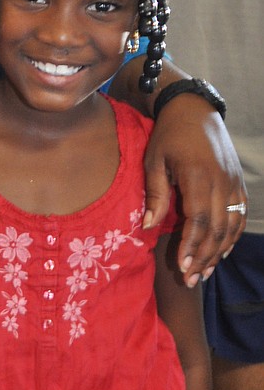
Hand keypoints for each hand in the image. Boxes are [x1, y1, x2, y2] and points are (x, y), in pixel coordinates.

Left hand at [143, 97, 246, 285]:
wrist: (194, 109)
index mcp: (198, 176)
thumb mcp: (154, 160)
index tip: (182, 267)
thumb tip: (149, 226)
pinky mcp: (238, 181)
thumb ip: (154, 193)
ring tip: (204, 272)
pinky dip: (233, 235)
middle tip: (190, 280)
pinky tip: (222, 251)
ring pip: (232, 225)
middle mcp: (221, 181)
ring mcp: (233, 182)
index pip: (199, 220)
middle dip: (204, 257)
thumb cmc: (168, 135)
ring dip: (219, 251)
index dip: (191, 246)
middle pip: (217, 229)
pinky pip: (240, 214)